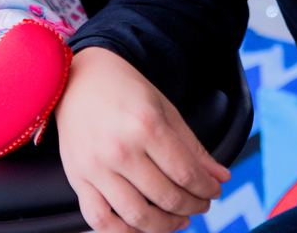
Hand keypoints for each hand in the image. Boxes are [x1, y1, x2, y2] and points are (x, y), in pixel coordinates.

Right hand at [55, 48, 230, 232]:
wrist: (77, 79)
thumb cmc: (122, 89)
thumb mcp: (164, 109)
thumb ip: (193, 146)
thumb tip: (219, 176)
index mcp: (146, 126)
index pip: (186, 173)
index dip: (207, 188)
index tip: (214, 190)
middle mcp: (119, 149)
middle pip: (166, 197)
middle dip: (192, 206)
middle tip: (200, 203)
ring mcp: (96, 167)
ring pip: (136, 216)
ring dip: (165, 225)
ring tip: (178, 218)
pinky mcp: (78, 179)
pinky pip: (100, 220)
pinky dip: (123, 232)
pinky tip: (141, 226)